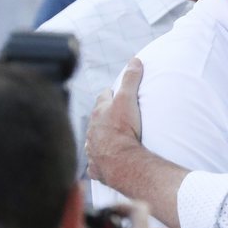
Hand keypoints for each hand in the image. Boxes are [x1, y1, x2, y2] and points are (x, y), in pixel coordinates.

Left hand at [87, 58, 143, 187]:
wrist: (121, 161)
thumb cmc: (123, 130)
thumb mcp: (128, 99)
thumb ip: (131, 79)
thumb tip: (135, 60)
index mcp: (99, 112)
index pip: (103, 97)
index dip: (110, 94)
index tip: (115, 92)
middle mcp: (92, 130)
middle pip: (97, 118)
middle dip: (104, 116)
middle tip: (115, 115)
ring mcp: (93, 148)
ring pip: (94, 140)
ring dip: (100, 137)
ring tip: (110, 138)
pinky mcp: (97, 166)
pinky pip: (95, 163)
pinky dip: (99, 160)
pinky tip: (104, 161)